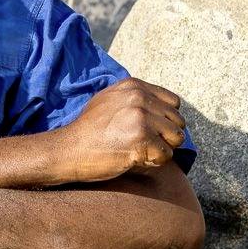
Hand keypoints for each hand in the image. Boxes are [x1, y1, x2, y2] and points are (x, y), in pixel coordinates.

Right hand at [54, 77, 187, 182]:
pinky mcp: (141, 139)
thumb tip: (161, 108)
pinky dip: (155, 162)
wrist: (70, 149)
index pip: (173, 102)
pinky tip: (136, 159)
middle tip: (145, 145)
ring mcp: (141, 117)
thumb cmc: (89, 130)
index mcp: (134, 86)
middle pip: (177, 121)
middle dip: (165, 136)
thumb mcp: (109, 100)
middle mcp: (140, 98)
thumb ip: (134, 99)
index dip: (165, 119)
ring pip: (176, 138)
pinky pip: (166, 155)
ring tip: (141, 151)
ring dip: (162, 149)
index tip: (151, 130)